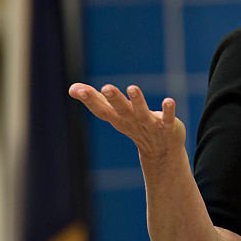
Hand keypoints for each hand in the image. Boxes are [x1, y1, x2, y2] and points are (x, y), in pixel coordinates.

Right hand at [68, 83, 185, 161]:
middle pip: (121, 110)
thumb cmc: (135, 126)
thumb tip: (71, 88)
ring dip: (138, 101)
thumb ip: (96, 100)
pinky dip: (169, 111)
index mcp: (119, 119)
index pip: (102, 110)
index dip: (90, 100)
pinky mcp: (168, 127)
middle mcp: (132, 121)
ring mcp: (150, 125)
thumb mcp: (115, 114)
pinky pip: (168, 119)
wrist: (161, 152)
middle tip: (106, 88)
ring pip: (142, 113)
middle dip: (114, 99)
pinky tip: (169, 101)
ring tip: (132, 87)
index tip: (78, 89)